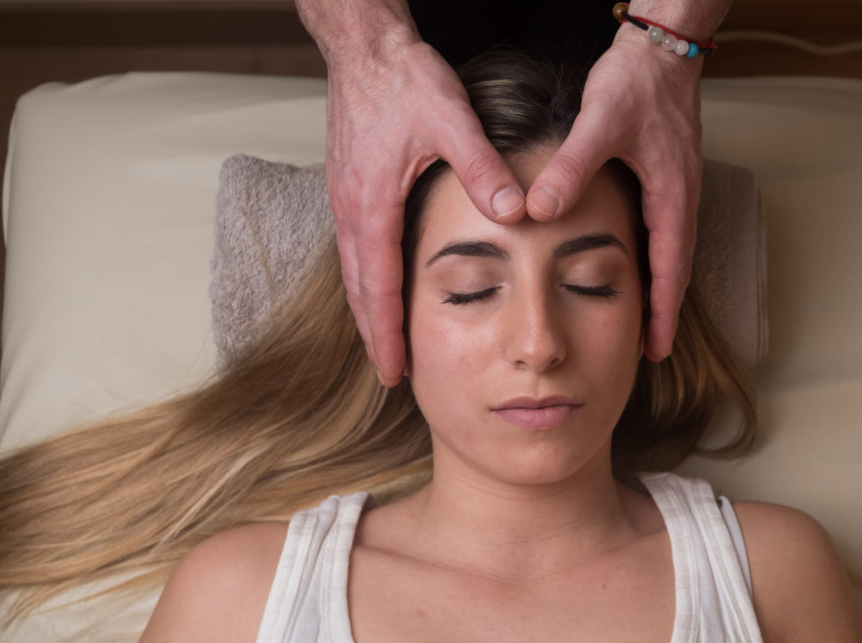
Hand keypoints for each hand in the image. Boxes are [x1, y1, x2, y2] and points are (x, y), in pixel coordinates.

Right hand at [325, 39, 525, 384]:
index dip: (388, 333)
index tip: (395, 372)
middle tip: (390, 374)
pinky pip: (356, 249)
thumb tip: (516, 214)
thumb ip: (483, 169)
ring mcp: (345, 199)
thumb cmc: (404, 81)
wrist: (366, 49)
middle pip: (359, 290)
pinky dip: (367, 280)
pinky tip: (383, 287)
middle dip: (374, 335)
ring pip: (354, 272)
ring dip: (368, 311)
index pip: (380, 286)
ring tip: (385, 343)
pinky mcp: (349, 187)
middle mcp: (352, 209)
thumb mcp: (451, 120)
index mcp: (373, 203)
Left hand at [526, 27, 703, 361]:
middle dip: (663, 312)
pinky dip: (654, 259)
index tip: (655, 349)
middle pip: (676, 270)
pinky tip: (635, 266)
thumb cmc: (635, 85)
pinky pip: (662, 231)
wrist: (660, 50)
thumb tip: (539, 210)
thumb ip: (570, 167)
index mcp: (671, 196)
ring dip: (660, 288)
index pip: (670, 269)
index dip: (662, 312)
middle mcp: (679, 198)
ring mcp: (674, 189)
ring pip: (671, 252)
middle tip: (650, 350)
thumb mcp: (598, 123)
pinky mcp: (664, 178)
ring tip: (644, 321)